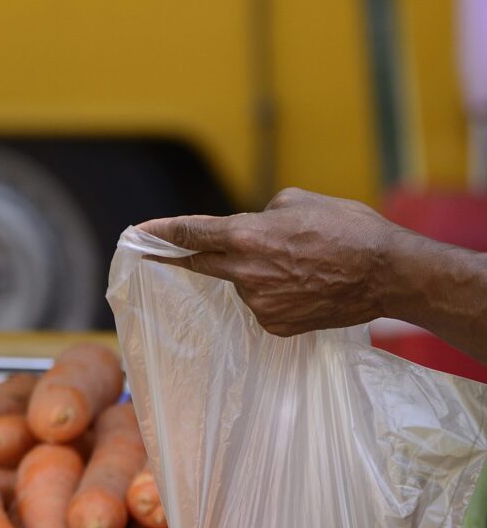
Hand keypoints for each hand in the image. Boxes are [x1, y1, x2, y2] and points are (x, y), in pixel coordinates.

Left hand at [142, 188, 412, 335]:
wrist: (389, 274)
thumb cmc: (348, 228)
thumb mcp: (298, 202)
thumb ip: (261, 214)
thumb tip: (252, 226)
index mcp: (245, 235)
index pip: (190, 233)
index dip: (161, 232)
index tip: (137, 233)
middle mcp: (245, 271)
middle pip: (201, 263)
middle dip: (179, 256)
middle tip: (155, 253)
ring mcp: (259, 302)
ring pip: (242, 283)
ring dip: (256, 273)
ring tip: (301, 265)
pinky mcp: (276, 325)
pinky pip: (263, 305)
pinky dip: (275, 294)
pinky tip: (306, 287)